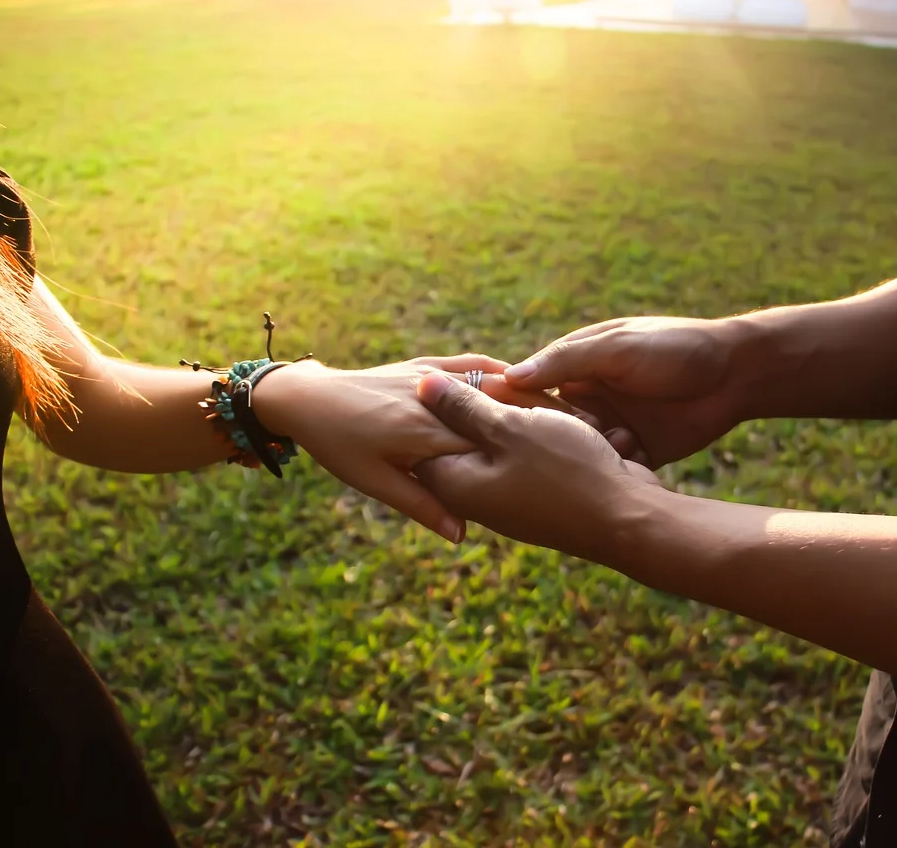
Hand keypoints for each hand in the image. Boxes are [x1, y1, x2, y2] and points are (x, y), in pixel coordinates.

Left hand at [254, 354, 564, 542]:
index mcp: (428, 437)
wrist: (305, 398)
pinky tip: (521, 374)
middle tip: (591, 430)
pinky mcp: (426, 363)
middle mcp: (435, 405)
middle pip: (499, 414)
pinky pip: (471, 361)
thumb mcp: (376, 483)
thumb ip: (423, 506)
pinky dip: (497, 368)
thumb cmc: (338, 447)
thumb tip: (458, 535)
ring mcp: (432, 378)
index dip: (532, 447)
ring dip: (525, 394)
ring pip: (490, 384)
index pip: (491, 445)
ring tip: (566, 404)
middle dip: (539, 420)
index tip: (572, 453)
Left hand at [412, 373, 660, 562]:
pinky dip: (551, 437)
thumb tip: (422, 385)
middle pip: (468, 434)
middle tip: (530, 400)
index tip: (481, 383)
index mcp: (455, 483)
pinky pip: (533, 456)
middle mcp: (476, 497)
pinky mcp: (537, 497)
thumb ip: (464, 407)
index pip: (426, 433)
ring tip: (564, 416)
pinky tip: (579, 427)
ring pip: (506, 441)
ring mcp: (508, 500)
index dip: (450, 398)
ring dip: (532, 420)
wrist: (628, 517)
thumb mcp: (511, 428)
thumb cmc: (566, 471)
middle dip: (498, 407)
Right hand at [503, 316, 748, 468]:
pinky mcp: (637, 454)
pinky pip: (612, 471)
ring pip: (579, 454)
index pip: (528, 389)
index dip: (511, 407)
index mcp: (577, 366)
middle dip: (545, 440)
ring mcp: (612, 429)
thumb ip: (567, 361)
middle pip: (548, 427)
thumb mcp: (616, 347)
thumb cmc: (675, 347)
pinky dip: (613, 472)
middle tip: (542, 449)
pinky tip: (623, 466)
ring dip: (583, 457)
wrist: (737, 374)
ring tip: (598, 451)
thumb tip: (510, 377)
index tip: (497, 424)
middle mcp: (588, 399)